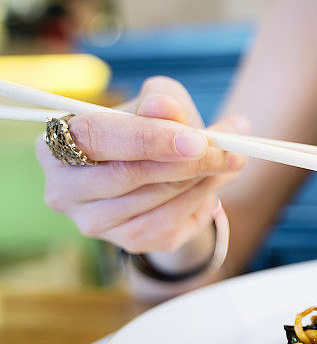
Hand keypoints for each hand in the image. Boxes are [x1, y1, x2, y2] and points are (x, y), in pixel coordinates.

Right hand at [36, 76, 248, 253]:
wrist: (167, 172)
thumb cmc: (156, 130)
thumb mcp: (161, 104)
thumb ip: (164, 101)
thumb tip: (165, 107)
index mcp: (58, 142)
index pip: (98, 137)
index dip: (149, 138)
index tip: (197, 139)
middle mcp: (65, 188)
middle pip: (128, 176)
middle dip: (187, 162)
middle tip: (230, 150)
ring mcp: (94, 222)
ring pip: (154, 202)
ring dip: (201, 181)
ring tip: (230, 160)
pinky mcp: (127, 242)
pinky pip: (170, 224)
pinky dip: (200, 201)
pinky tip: (215, 183)